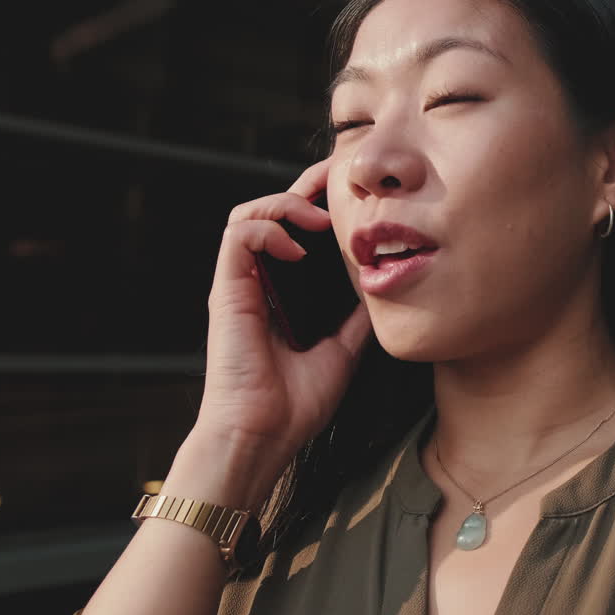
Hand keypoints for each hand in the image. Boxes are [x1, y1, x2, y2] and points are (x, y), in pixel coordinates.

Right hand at [193, 157, 371, 491]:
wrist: (264, 436)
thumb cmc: (297, 403)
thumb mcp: (344, 349)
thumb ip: (357, 317)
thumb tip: (387, 286)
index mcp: (281, 292)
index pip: (295, 231)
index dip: (318, 204)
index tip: (352, 193)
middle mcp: (257, 282)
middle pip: (270, 211)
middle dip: (304, 187)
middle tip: (338, 178)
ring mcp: (239, 284)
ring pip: (249, 213)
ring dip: (285, 203)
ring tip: (320, 218)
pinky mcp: (226, 291)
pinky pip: (238, 236)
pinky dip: (269, 229)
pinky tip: (298, 248)